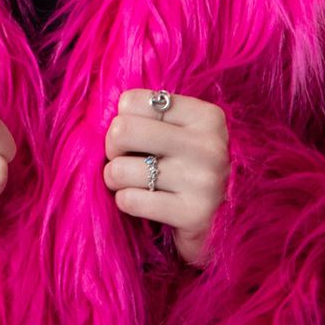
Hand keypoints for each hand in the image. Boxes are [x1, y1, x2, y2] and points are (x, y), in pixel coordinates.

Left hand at [103, 89, 229, 267]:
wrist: (221, 223)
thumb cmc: (188, 167)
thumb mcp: (181, 131)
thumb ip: (149, 116)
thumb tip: (103, 115)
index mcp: (206, 116)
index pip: (132, 101)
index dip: (122, 119)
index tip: (135, 136)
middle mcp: (208, 145)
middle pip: (122, 130)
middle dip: (112, 148)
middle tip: (123, 158)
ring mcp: (203, 181)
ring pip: (120, 169)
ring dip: (115, 178)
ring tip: (131, 182)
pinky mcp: (193, 215)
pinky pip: (130, 200)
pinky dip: (124, 201)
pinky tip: (140, 201)